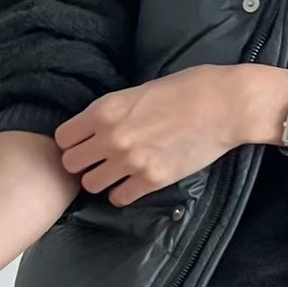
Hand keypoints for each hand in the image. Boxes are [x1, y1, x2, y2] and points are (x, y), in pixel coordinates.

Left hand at [55, 64, 287, 206]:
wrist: (224, 105)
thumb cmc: (187, 89)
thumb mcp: (139, 90)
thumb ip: (113, 111)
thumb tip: (97, 127)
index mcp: (105, 110)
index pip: (63, 139)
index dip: (73, 142)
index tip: (85, 143)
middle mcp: (111, 138)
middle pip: (71, 165)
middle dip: (83, 163)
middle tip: (99, 161)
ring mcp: (131, 161)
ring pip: (91, 185)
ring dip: (101, 180)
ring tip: (117, 173)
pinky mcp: (153, 180)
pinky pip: (119, 198)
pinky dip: (123, 193)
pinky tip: (134, 183)